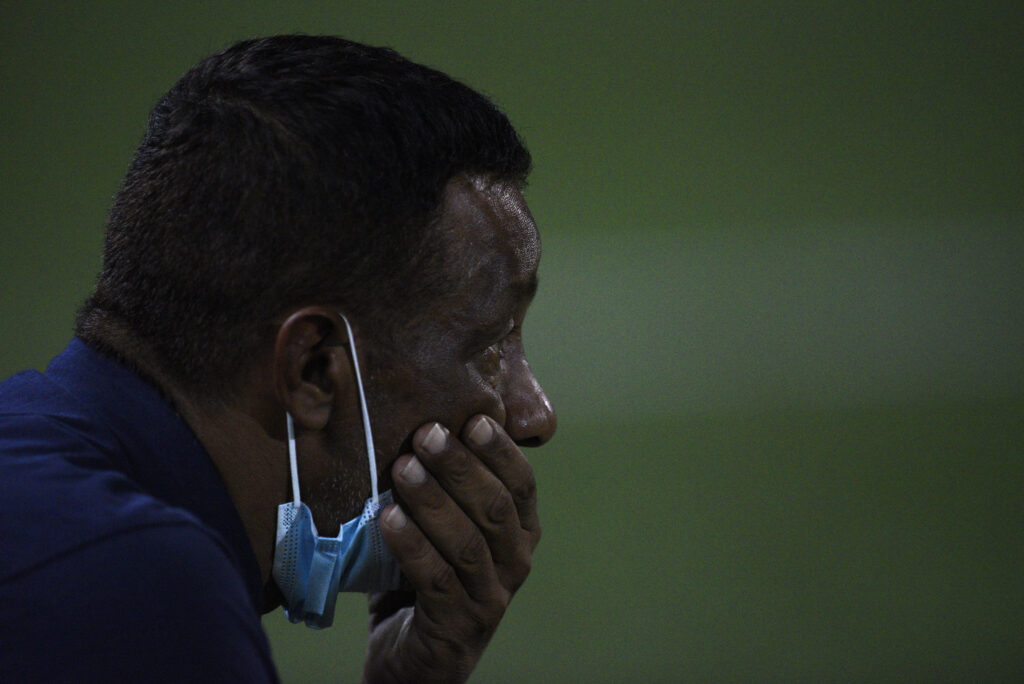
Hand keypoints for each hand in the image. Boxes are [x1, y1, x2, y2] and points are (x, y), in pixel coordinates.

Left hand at [362, 415, 540, 682]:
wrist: (414, 655)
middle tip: (425, 434)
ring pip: (468, 542)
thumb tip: (420, 417)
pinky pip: (437, 579)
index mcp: (520, 530)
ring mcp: (492, 595)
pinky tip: (388, 518)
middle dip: (460, 467)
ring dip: (433, 501)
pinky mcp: (460, 623)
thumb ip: (443, 483)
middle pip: (495, 507)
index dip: (500, 451)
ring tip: (402, 469)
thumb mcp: (442, 524)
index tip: (473, 418)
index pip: (522, 484)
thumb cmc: (428, 574)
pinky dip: (412, 546)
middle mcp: (516, 561)